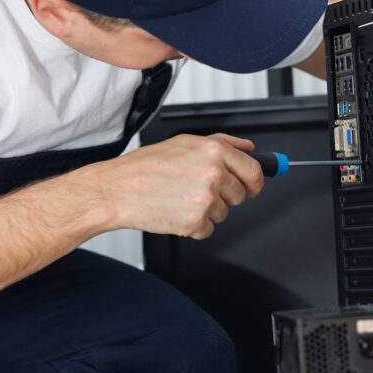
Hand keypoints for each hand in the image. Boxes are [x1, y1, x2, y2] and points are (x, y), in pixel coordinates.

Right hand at [91, 133, 263, 239]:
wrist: (116, 190)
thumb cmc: (144, 167)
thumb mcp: (185, 143)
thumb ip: (222, 143)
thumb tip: (248, 148)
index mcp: (214, 152)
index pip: (253, 170)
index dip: (255, 182)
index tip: (252, 187)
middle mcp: (213, 174)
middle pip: (240, 194)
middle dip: (224, 195)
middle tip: (197, 190)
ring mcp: (206, 200)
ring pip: (223, 213)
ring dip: (206, 210)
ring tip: (179, 197)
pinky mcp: (195, 222)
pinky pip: (208, 229)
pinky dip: (194, 225)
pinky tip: (175, 211)